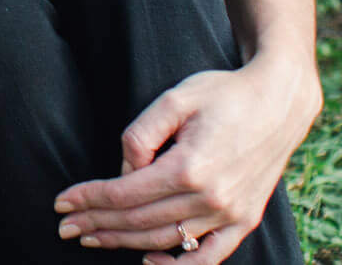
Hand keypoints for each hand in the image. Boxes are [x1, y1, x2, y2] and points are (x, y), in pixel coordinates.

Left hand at [53, 56, 321, 262]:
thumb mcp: (174, 99)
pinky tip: (150, 264)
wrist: (279, 102)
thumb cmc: (223, 94)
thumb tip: (124, 172)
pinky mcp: (245, 220)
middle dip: (98, 225)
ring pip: (167, 241)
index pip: (125, 194)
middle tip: (65, 227)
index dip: (90, 199)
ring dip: (125, 243)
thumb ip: (140, 135)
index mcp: (189, 167)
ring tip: (92, 239)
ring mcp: (231, 214)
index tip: (62, 202)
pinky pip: (210, 256)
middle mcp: (211, 198)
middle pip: (141, 222)